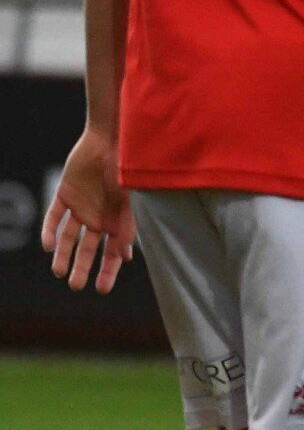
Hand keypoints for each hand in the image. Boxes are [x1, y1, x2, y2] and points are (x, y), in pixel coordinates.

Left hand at [42, 127, 136, 293]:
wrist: (110, 140)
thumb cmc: (125, 170)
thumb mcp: (129, 202)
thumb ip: (126, 228)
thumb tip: (125, 257)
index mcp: (117, 221)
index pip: (112, 253)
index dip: (108, 271)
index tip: (101, 289)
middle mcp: (98, 217)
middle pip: (87, 248)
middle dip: (82, 268)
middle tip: (75, 286)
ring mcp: (80, 206)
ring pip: (68, 237)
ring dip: (63, 254)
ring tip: (58, 271)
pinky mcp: (64, 194)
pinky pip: (54, 216)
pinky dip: (49, 231)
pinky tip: (48, 246)